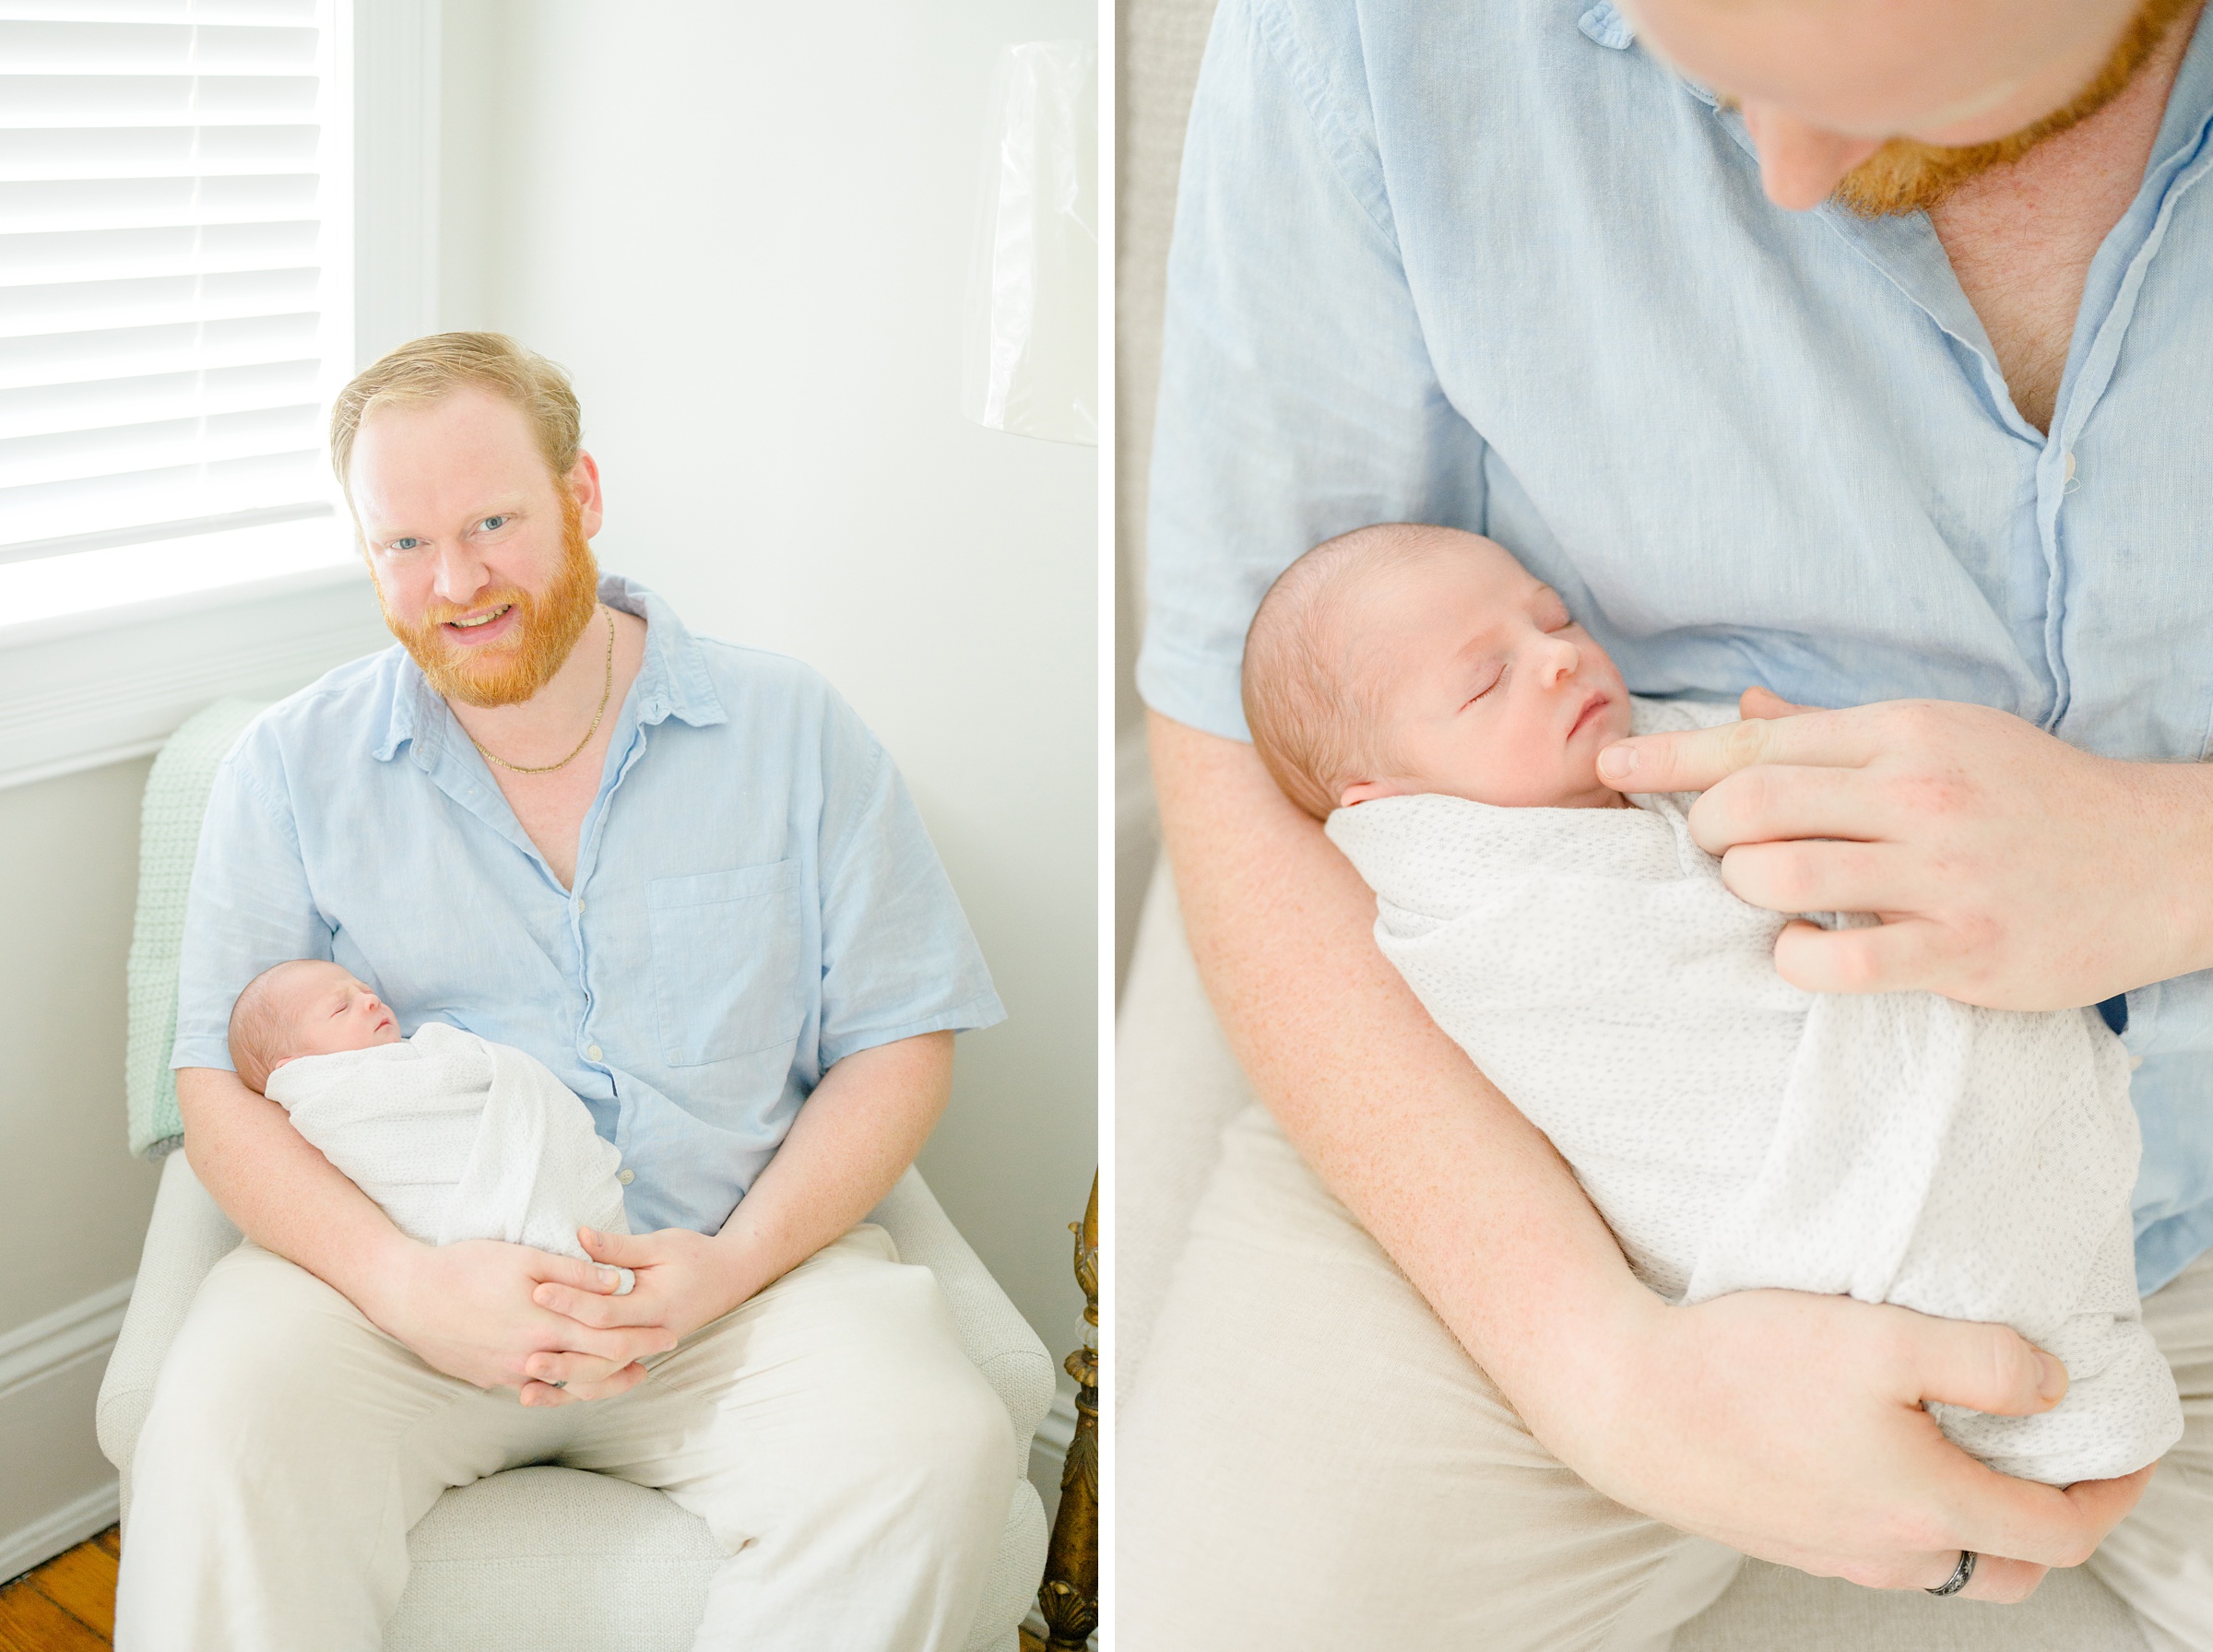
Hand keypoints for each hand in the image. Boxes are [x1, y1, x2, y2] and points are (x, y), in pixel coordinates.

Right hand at [360, 1236, 673, 1404]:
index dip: (643, 1338)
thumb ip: (574, 1273)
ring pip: (566, 1386)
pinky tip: (573, 1378)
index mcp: (546, 1327)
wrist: (405, 1295)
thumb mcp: (524, 1258)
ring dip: (601, 1380)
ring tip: (627, 1373)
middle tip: (661, 1353)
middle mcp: (531, 1358)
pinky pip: (535, 1388)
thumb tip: (618, 1283)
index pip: (610, 1340)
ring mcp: (507, 1374)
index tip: (670, 1333)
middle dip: (632, 1360)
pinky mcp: (487, 1378)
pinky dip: (562, 1386)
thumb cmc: (465, 1268)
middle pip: (595, 1368)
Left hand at [518, 1226, 749, 1405]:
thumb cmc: (694, 1257)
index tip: (539, 1291)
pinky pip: (605, 1380)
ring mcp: (644, 1352)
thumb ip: (619, 1247)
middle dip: (564, 1358)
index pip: (608, 1311)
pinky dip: (575, 1389)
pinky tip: (545, 1392)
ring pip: (603, 1378)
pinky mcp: (636, 1357)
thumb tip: (580, 1236)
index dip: (572, 1302)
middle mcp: (651, 1337)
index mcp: (657, 1307)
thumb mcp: (661, 1244)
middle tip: (526, 1355)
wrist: (728, 1279)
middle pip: (603, 1358)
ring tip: (528, 1384)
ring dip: (565, 1383)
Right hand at [1526, 1284, 2151, 1602]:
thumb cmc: (1742, 1365)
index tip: (2129, 1445)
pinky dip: (1920, 1512)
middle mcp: (1894, 1552)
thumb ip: (1985, 1362)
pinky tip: (1886, 1449)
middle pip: (2014, 1565)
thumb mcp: (1880, 1336)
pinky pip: (1887, 1546)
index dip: (2116, 1490)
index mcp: (1931, 1508)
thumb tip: (2053, 1389)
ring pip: (1949, 1560)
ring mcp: (1838, 1555)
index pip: (2065, 1529)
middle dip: (2056, 1517)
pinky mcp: (1791, 1540)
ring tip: (1974, 1444)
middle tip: (2061, 1453)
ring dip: (1985, 1517)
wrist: (1620, 1402)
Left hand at [1595, 687, 2212, 1007]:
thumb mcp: (1939, 736)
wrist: (2165, 858)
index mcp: (1900, 734)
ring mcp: (1940, 871)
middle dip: (1704, 831)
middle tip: (1714, 851)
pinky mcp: (1964, 946)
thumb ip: (1830, 732)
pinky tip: (1801, 951)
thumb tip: (1741, 711)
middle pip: (1749, 805)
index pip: (1755, 742)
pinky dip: (1797, 958)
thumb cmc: (2032, 795)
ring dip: (1744, 891)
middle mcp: (1915, 793)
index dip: (1669, 757)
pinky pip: (1842, 959)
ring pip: (1780, 875)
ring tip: (1762, 897)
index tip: (1608, 769)